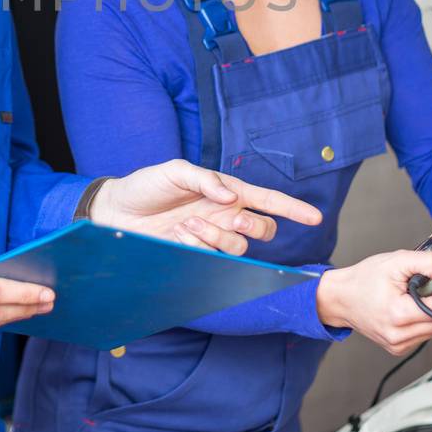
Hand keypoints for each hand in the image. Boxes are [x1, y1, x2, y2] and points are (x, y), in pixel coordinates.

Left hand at [90, 159, 323, 256]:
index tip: (315, 217)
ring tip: (187, 225)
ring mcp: (211, 237)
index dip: (292, 209)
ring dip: (217, 237)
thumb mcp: (174, 172)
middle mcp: (224, 216)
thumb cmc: (146, 186)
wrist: (116, 212)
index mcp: (226, 192)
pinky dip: (199, 247)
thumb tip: (232, 197)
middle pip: (263, 229)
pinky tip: (179, 236)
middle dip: (256, 227)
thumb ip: (205, 180)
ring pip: (239, 247)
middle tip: (234, 220)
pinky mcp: (196, 256)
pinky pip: (213, 259)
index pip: (267, 200)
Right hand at [316, 249, 431, 355]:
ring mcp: (400, 344)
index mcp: (399, 314)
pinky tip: (412, 307)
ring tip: (418, 295)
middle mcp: (400, 334)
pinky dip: (426, 319)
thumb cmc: (363, 280)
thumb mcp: (396, 261)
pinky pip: (426, 334)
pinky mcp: (400, 348)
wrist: (340, 298)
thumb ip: (428, 263)